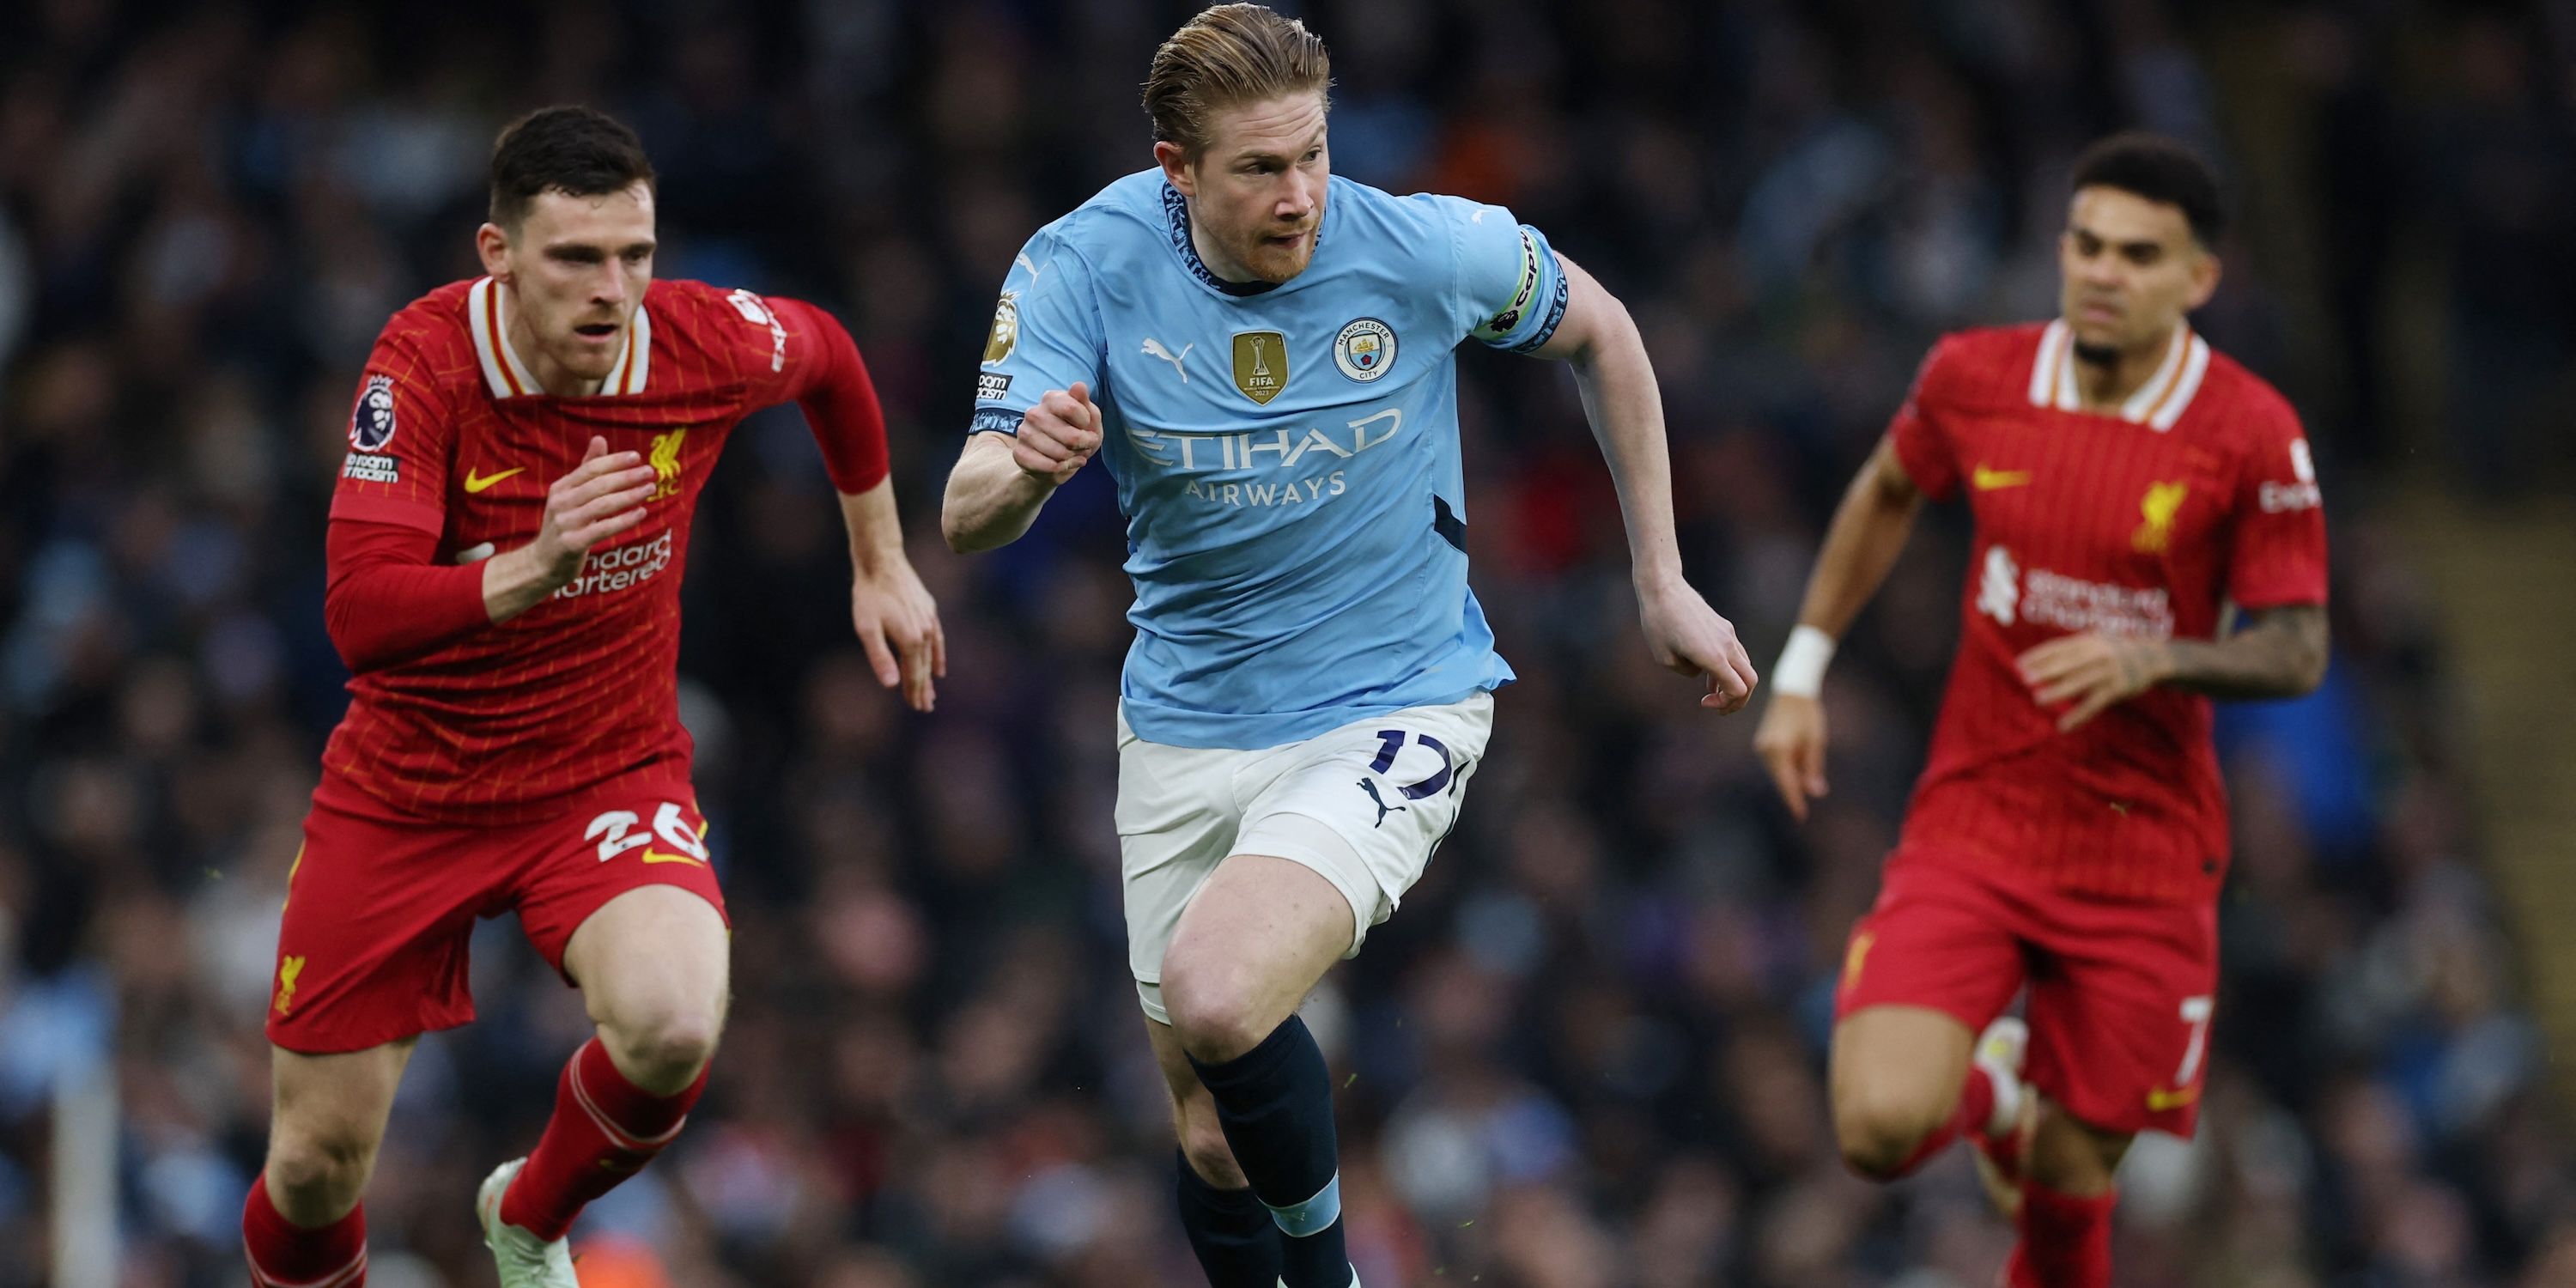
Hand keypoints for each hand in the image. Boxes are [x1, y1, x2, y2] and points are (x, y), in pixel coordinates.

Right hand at [533, 436, 655, 585]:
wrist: (543, 563)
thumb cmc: (565, 525)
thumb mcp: (570, 495)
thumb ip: (586, 469)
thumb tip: (600, 438)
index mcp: (560, 487)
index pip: (590, 468)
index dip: (614, 461)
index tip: (637, 457)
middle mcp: (560, 503)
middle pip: (598, 485)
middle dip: (626, 477)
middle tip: (650, 473)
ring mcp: (565, 523)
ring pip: (603, 505)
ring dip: (629, 496)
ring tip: (649, 489)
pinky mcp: (572, 543)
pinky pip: (603, 529)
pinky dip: (624, 520)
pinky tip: (641, 513)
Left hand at [852, 556, 945, 711]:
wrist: (882, 562)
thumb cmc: (869, 596)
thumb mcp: (867, 628)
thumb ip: (879, 657)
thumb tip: (891, 685)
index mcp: (909, 641)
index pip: (913, 675)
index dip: (913, 693)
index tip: (916, 708)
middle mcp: (924, 634)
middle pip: (924, 668)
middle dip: (923, 690)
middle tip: (926, 708)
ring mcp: (929, 622)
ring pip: (931, 657)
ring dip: (931, 676)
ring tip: (932, 693)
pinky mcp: (930, 612)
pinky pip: (938, 640)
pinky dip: (939, 656)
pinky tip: (940, 667)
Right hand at [1013, 382, 1101, 483]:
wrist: (1058, 461)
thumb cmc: (1076, 434)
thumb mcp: (1089, 418)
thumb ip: (1085, 403)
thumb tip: (1079, 385)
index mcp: (1051, 398)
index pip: (1072, 408)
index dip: (1086, 423)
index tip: (1086, 426)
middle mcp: (1034, 412)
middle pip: (1070, 436)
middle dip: (1083, 445)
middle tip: (1084, 446)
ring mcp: (1024, 432)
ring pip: (1060, 453)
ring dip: (1073, 458)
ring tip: (1073, 455)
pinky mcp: (1019, 453)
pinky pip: (1048, 466)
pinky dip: (1062, 469)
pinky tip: (1063, 465)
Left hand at [1639, 576, 1757, 713]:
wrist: (1663, 587)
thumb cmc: (1658, 622)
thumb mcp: (1664, 657)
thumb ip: (1687, 671)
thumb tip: (1700, 669)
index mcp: (1713, 655)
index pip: (1738, 689)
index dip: (1726, 703)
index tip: (1703, 702)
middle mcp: (1726, 645)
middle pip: (1750, 680)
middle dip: (1738, 700)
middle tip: (1719, 708)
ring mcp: (1728, 634)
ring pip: (1745, 666)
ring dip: (1733, 683)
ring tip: (1711, 694)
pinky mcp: (1724, 626)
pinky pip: (1735, 653)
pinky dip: (1728, 669)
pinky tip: (1710, 677)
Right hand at [1752, 693, 1827, 821]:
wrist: (1792, 692)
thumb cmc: (1807, 715)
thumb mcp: (1815, 743)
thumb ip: (1813, 768)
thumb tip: (1815, 792)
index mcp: (1778, 750)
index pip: (1787, 783)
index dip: (1795, 801)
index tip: (1801, 817)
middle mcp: (1765, 751)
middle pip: (1781, 780)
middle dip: (1795, 789)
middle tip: (1812, 794)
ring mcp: (1761, 747)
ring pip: (1778, 772)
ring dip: (1792, 778)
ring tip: (1809, 771)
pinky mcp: (1763, 744)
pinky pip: (1775, 764)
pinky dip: (1787, 768)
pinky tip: (1799, 764)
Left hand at [2016, 633, 2168, 730]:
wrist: (2155, 658)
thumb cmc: (2115, 651)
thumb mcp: (2097, 642)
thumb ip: (2072, 650)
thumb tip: (2040, 663)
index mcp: (2090, 640)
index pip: (2060, 647)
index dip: (2039, 655)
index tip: (2018, 663)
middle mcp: (2100, 653)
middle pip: (2069, 662)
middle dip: (2046, 670)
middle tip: (2024, 679)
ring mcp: (2110, 671)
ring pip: (2080, 682)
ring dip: (2058, 691)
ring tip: (2038, 699)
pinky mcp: (2118, 689)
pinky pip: (2095, 704)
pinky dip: (2079, 715)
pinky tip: (2063, 726)